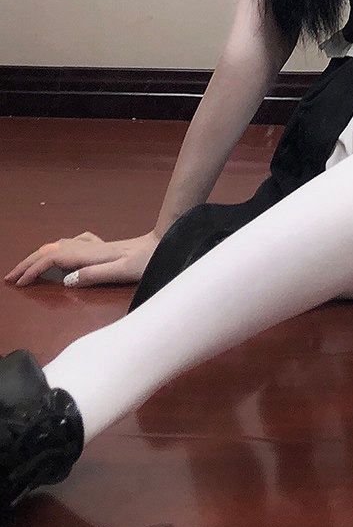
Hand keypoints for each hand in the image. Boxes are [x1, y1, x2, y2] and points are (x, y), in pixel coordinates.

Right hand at [4, 231, 159, 287]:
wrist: (164, 243)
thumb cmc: (147, 260)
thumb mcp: (123, 271)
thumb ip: (95, 275)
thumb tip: (67, 280)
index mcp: (90, 254)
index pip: (52, 259)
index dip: (33, 270)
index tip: (18, 283)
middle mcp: (89, 246)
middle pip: (50, 250)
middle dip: (28, 263)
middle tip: (11, 277)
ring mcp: (96, 244)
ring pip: (59, 246)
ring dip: (40, 255)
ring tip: (28, 268)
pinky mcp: (104, 246)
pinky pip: (73, 244)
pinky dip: (59, 249)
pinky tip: (64, 253)